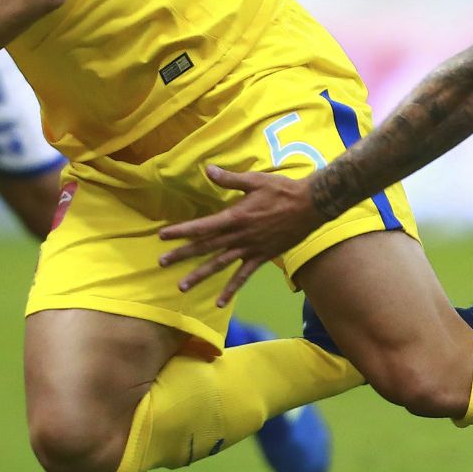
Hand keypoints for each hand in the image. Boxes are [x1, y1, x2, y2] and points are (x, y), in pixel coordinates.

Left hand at [158, 167, 323, 305]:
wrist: (310, 206)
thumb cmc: (282, 190)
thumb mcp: (255, 180)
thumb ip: (229, 179)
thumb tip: (208, 168)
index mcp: (235, 216)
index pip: (202, 226)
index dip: (182, 231)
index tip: (163, 236)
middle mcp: (239, 236)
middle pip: (206, 247)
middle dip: (182, 254)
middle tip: (161, 262)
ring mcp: (250, 249)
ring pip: (220, 264)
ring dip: (200, 275)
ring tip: (182, 286)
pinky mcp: (261, 257)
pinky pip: (243, 276)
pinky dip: (231, 289)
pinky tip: (220, 302)